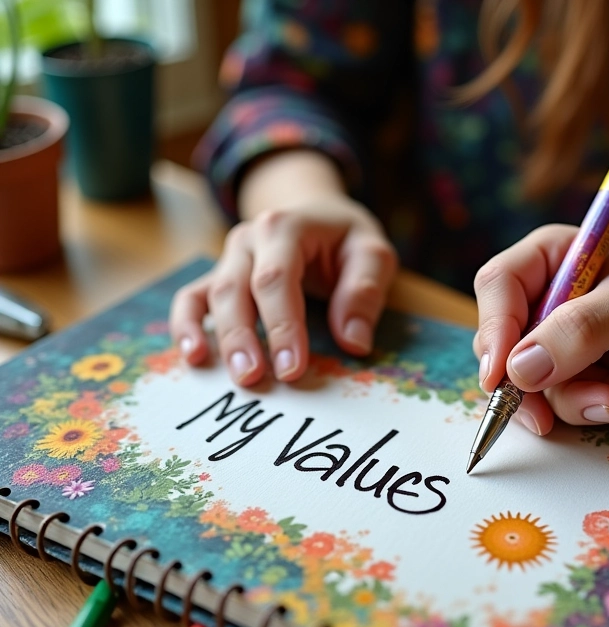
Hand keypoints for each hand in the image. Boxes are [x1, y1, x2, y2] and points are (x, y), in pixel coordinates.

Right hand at [169, 153, 397, 385]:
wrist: (321, 216)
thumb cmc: (347, 240)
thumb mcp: (373, 254)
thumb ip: (365, 292)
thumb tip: (353, 342)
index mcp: (285, 227)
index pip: (276, 279)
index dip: (281, 326)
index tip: (293, 369)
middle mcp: (249, 239)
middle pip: (236, 288)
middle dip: (244, 338)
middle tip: (255, 380)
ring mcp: (230, 258)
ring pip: (211, 296)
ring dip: (219, 339)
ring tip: (235, 376)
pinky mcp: (220, 277)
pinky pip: (192, 298)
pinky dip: (186, 326)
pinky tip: (194, 357)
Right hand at [473, 220, 608, 434]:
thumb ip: (579, 332)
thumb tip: (517, 372)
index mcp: (548, 259)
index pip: (497, 289)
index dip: (493, 333)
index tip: (501, 378)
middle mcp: (544, 299)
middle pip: (507, 349)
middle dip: (546, 385)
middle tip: (581, 405)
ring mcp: (560, 340)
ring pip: (540, 387)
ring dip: (591, 397)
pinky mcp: (579, 371)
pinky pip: (572, 401)